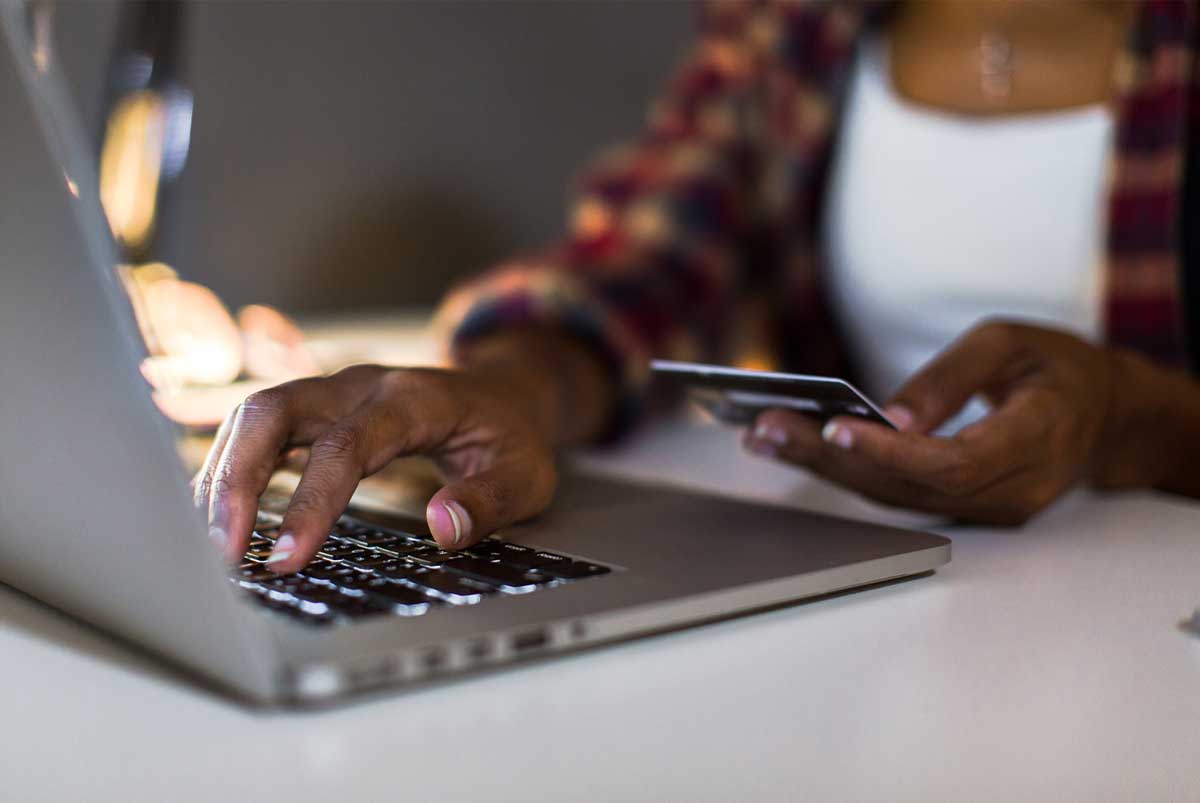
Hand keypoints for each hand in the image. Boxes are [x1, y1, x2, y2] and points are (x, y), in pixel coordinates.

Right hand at [193, 364, 557, 572]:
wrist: (503, 391)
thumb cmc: (510, 438)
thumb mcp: (526, 475)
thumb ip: (489, 500)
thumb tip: (443, 528)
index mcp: (413, 399)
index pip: (348, 445)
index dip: (312, 501)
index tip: (288, 559)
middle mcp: (362, 386)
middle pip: (276, 410)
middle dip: (236, 477)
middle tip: (221, 551)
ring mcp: (334, 392)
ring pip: (256, 415)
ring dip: (222, 475)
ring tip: (209, 545)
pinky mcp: (318, 410)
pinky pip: (260, 429)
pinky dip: (232, 470)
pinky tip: (218, 519)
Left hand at [743, 321, 1129, 524]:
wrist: (1103, 419)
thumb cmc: (1056, 369)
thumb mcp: (1010, 343)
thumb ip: (950, 378)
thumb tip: (886, 415)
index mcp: (1037, 441)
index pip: (953, 463)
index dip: (891, 451)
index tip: (836, 427)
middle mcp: (1009, 489)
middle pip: (908, 486)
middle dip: (831, 458)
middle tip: (766, 426)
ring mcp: (987, 509)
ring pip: (894, 496)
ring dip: (824, 467)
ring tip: (762, 435)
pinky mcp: (962, 509)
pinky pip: (898, 494)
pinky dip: (845, 471)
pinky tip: (798, 447)